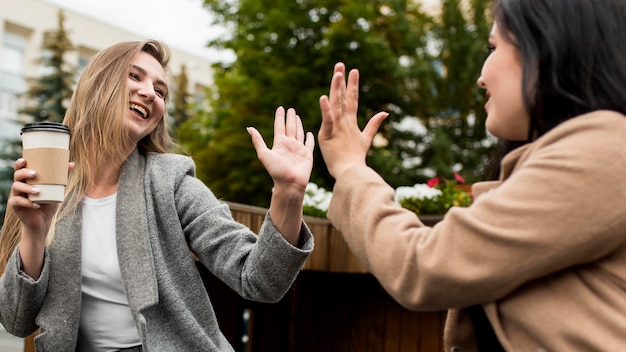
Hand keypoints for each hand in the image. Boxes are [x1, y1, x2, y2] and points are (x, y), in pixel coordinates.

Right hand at [8, 158, 73, 238]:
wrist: (43, 221)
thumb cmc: (49, 202)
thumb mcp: (57, 189)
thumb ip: (63, 177)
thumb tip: (72, 163)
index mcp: (27, 180)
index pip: (20, 169)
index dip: (19, 163)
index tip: (24, 160)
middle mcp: (19, 186)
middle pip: (17, 175)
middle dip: (24, 173)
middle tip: (34, 174)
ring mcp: (16, 195)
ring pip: (16, 187)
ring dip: (27, 188)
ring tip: (38, 191)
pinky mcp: (15, 206)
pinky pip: (17, 202)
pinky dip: (27, 203)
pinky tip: (36, 205)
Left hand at [247, 106, 314, 191]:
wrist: (289, 184)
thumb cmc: (276, 171)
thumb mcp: (264, 154)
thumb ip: (258, 141)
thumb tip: (249, 128)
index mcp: (279, 143)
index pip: (279, 126)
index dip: (280, 117)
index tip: (280, 108)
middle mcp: (289, 144)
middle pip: (289, 127)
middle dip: (290, 118)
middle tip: (290, 109)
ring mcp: (298, 149)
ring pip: (299, 133)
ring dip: (298, 124)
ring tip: (297, 116)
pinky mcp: (307, 154)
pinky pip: (309, 143)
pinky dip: (309, 138)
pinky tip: (309, 132)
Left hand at [318, 62, 387, 178]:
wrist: (352, 172)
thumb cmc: (356, 158)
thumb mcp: (366, 139)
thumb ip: (374, 124)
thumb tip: (385, 112)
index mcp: (351, 122)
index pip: (352, 99)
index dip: (353, 84)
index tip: (354, 70)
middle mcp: (344, 121)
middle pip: (343, 97)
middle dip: (342, 80)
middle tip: (340, 64)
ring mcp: (337, 127)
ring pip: (336, 104)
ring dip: (336, 88)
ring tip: (337, 72)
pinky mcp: (329, 134)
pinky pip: (327, 120)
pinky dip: (325, 109)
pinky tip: (323, 97)